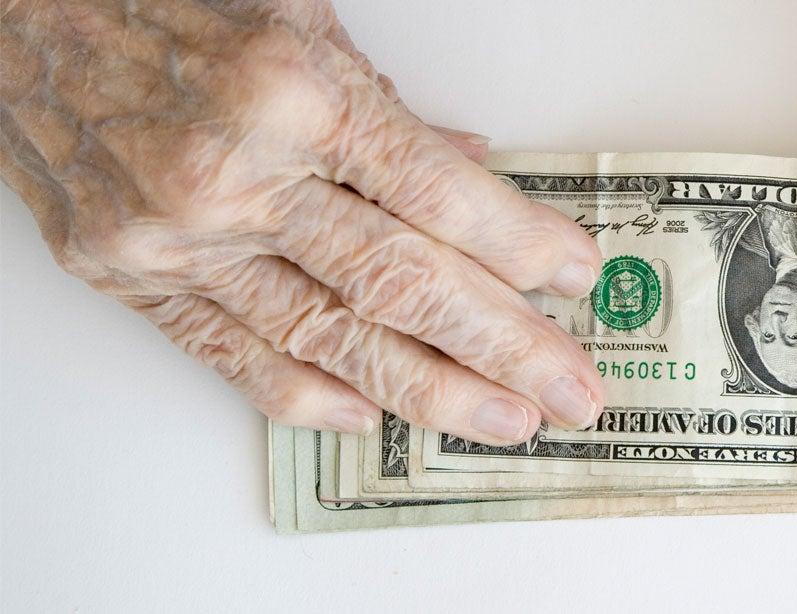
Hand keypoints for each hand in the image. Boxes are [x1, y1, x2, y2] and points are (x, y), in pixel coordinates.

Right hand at [0, 0, 604, 444]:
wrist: (21, 15)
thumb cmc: (171, 6)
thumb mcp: (305, 26)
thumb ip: (392, 116)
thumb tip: (477, 176)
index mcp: (293, 95)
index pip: (437, 196)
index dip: (519, 247)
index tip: (575, 280)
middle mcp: (236, 176)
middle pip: (400, 284)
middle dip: (503, 347)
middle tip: (571, 389)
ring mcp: (177, 239)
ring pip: (329, 339)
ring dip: (431, 392)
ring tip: (504, 421)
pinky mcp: (129, 278)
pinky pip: (231, 358)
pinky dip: (310, 396)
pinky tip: (377, 417)